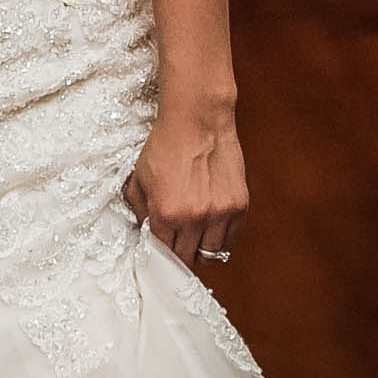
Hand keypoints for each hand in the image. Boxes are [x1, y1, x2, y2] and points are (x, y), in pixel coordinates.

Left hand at [127, 104, 247, 263]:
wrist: (197, 120)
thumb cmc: (166, 145)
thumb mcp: (139, 177)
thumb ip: (139, 209)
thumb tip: (145, 230)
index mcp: (166, 213)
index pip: (163, 252)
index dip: (160, 252)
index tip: (161, 248)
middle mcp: (194, 218)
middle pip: (187, 258)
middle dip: (179, 254)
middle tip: (177, 244)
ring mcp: (219, 213)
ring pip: (211, 254)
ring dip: (201, 250)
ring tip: (195, 238)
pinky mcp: (239, 206)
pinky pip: (230, 238)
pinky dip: (220, 238)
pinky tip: (211, 227)